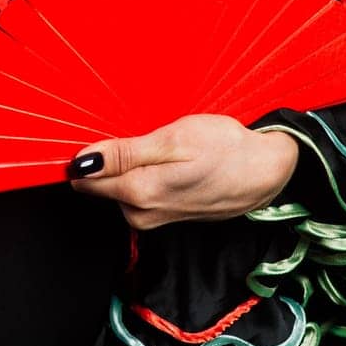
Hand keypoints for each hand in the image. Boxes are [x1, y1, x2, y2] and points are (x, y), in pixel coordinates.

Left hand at [67, 113, 299, 229]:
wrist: (265, 173)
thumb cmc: (224, 148)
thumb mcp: (174, 140)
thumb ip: (125, 153)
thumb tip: (82, 163)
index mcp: (138, 193)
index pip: (85, 180)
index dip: (80, 155)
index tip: (84, 131)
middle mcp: (140, 213)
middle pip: (99, 184)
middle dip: (104, 157)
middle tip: (129, 127)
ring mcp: (152, 217)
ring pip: (118, 187)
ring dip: (124, 164)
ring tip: (151, 140)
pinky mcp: (164, 215)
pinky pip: (136, 192)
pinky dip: (140, 172)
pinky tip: (161, 156)